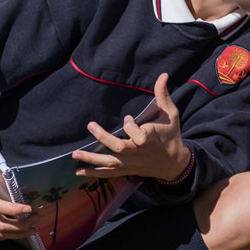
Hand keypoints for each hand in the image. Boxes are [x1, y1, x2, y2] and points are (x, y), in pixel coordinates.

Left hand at [73, 73, 187, 181]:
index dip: (131, 127)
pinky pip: (109, 173)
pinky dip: (94, 173)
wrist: (174, 164)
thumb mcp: (170, 114)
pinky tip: (79, 171)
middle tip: (90, 126)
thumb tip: (163, 75)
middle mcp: (139, 152)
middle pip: (120, 148)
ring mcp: (132, 163)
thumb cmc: (171, 135)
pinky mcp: (127, 170)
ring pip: (111, 162)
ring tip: (75, 154)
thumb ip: (163, 95)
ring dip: (92, 159)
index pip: (139, 135)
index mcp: (151, 138)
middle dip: (104, 138)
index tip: (128, 118)